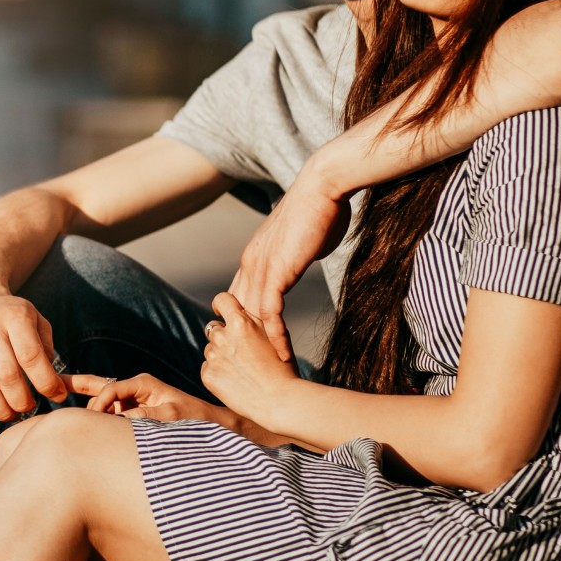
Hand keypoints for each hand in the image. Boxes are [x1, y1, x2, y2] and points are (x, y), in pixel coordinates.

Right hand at [0, 281, 64, 435]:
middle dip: (24, 401)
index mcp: (12, 316)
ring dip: (4, 411)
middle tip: (30, 406)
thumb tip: (54, 387)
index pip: (32, 357)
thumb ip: (46, 348)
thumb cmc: (8, 315)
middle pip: (9, 378)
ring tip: (12, 413)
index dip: (47, 383)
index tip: (56, 396)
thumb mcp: (33, 318)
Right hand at [64, 371, 232, 425]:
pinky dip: (94, 414)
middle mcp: (135, 389)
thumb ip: (141, 416)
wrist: (214, 427)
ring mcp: (133, 401)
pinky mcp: (134, 413)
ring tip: (57, 394)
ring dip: (83, 401)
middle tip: (53, 383)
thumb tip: (115, 419)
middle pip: (98, 385)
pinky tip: (78, 420)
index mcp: (142, 383)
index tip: (91, 419)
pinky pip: (110, 413)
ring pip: (101, 399)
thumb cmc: (195, 419)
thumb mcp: (170, 417)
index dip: (98, 404)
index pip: (109, 388)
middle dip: (75, 384)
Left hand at [200, 292, 299, 422]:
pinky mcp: (207, 375)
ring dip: (220, 355)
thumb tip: (240, 312)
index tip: (225, 314)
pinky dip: (217, 372)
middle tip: (241, 352)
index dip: (223, 306)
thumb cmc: (282, 369)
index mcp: (241, 322)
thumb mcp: (273, 335)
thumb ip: (253, 321)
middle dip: (224, 336)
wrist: (279, 401)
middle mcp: (223, 336)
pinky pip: (207, 367)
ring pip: (210, 349)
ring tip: (242, 370)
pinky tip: (235, 381)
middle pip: (214, 328)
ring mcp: (213, 356)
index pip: (221, 300)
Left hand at [228, 177, 348, 361]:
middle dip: (246, 342)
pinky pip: (270, 314)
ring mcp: (260, 269)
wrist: (322, 186)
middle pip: (239, 313)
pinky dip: (276, 337)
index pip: (240, 298)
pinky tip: (284, 356)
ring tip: (272, 373)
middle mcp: (250, 265)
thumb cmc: (319, 208)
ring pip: (252, 318)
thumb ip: (296, 255)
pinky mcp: (276, 273)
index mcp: (253, 257)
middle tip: (255, 369)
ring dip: (261, 347)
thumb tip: (302, 257)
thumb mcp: (300, 239)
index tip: (252, 347)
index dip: (243, 323)